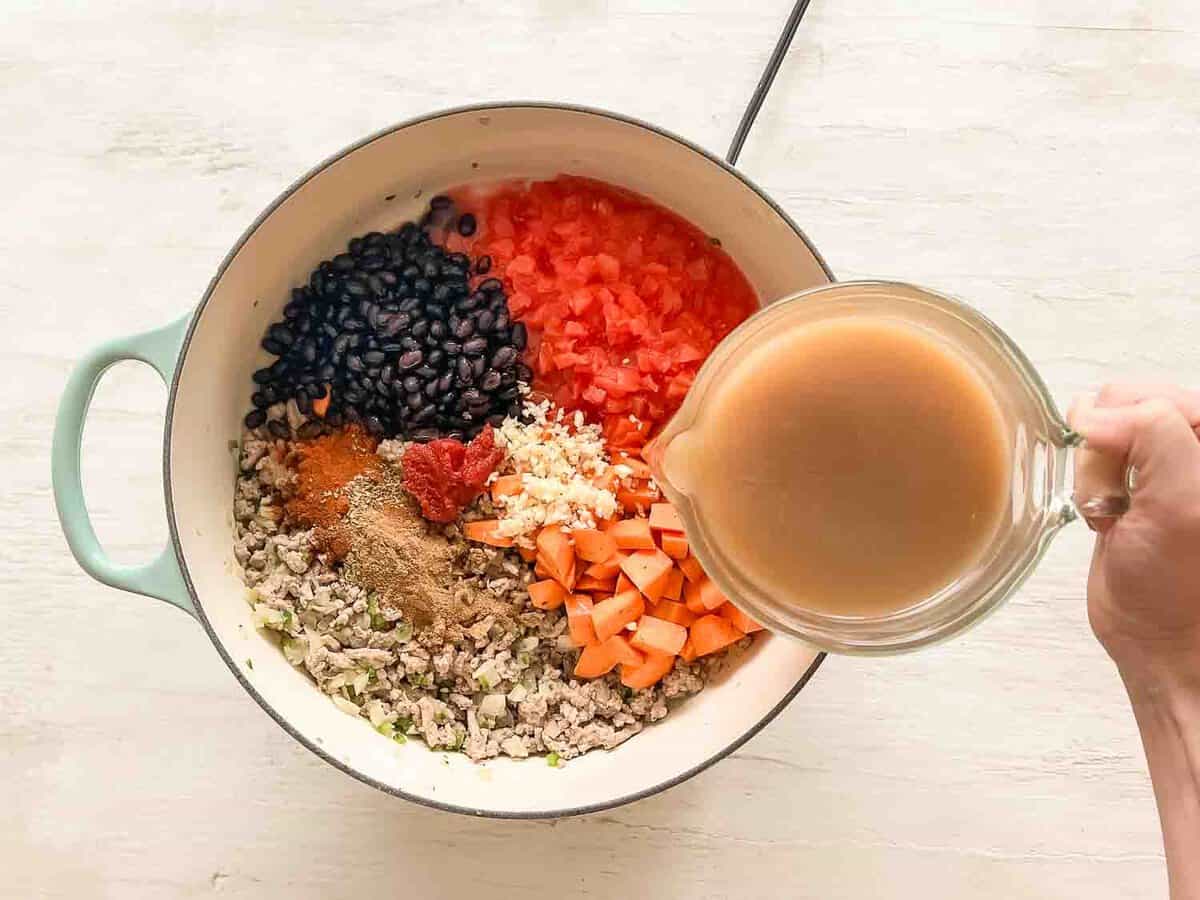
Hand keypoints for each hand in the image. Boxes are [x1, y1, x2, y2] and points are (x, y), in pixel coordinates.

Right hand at [1069, 384, 1199, 676]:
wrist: (1163, 641)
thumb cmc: (1182, 587)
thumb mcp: (1182, 500)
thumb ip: (1153, 436)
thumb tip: (1095, 412)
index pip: (1169, 396)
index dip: (1134, 417)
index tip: (1117, 457)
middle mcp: (1197, 450)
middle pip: (1135, 404)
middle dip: (1113, 447)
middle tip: (1120, 496)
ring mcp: (1168, 466)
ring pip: (1108, 429)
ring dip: (1099, 470)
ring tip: (1114, 513)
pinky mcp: (1137, 484)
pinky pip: (1097, 456)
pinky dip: (1091, 483)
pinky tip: (1108, 516)